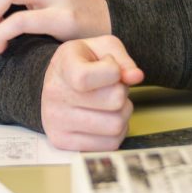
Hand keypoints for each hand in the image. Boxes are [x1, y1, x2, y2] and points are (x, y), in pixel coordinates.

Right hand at [40, 35, 143, 151]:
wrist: (56, 81)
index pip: (86, 78)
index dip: (113, 72)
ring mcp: (57, 122)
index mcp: (62, 66)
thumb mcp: (101, 48)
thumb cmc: (82, 62)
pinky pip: (110, 144)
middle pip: (114, 101)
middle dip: (122, 92)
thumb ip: (122, 59)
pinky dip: (115, 132)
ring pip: (116, 125)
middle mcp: (55, 95)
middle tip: (111, 87)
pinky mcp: (63, 142)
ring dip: (121, 113)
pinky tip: (104, 118)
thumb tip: (136, 77)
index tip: (110, 66)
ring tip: (109, 103)